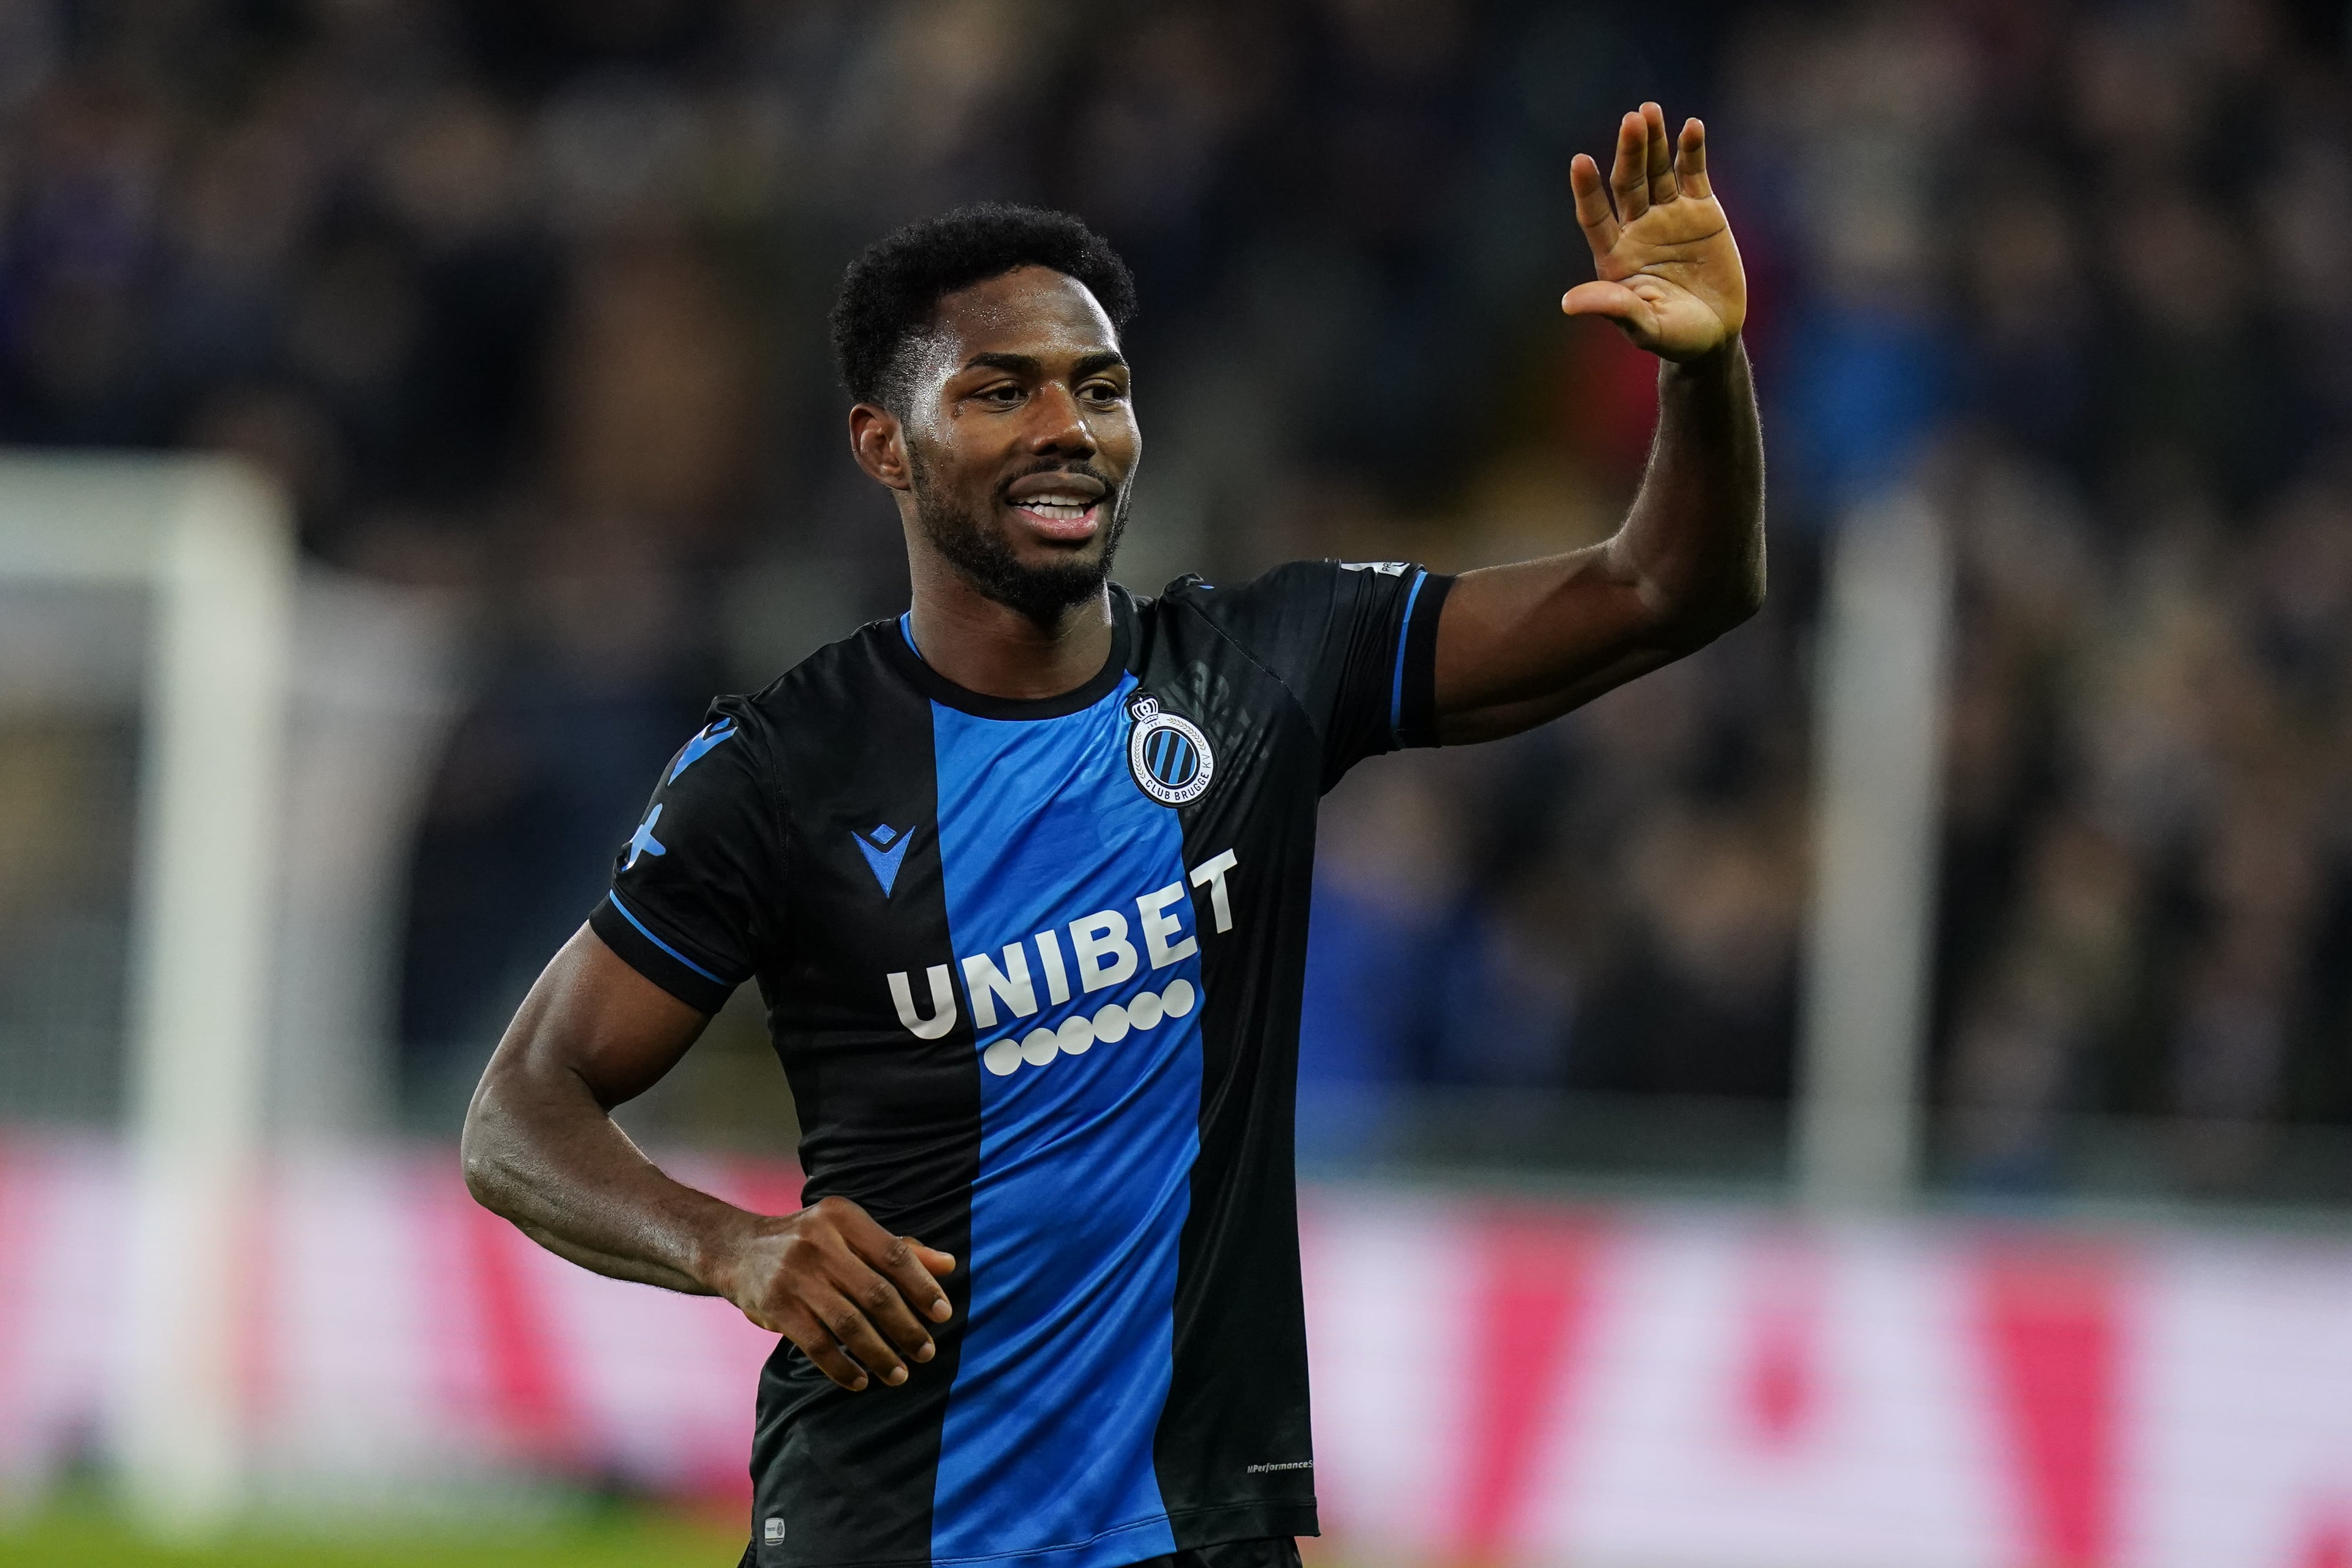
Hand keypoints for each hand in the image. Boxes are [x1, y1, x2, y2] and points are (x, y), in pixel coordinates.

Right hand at [708, 1194, 956, 1391]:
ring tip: (899, 1374)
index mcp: (843, 1217)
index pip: (894, 1254)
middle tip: (926, 1352)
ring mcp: (794, 1275)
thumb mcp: (850, 1233)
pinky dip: (842, 1368)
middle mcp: (818, 1242)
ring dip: (879, 1354)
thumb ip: (898, 1248)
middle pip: (875, 1293)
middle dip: (906, 1328)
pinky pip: (817, 1345)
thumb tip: (948, 1265)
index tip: (943, 1315)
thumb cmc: (810, 1242)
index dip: (923, 1287)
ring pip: (848, 1324)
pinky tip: (860, 1380)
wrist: (737, 1249)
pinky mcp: (775, 1307)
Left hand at [1564, 103, 1746, 361]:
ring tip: (1650, 111)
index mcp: (1614, 256)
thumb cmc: (1674, 337)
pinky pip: (1694, 174)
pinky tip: (1691, 127)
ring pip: (1658, 171)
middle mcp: (1637, 229)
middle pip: (1629, 183)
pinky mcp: (1701, 210)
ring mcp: (1668, 215)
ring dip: (1655, 142)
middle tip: (1632, 120)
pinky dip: (1693, 150)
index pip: (1594, 216)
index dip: (1587, 189)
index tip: (1580, 161)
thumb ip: (1614, 308)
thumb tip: (1568, 303)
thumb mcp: (1645, 327)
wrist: (1714, 335)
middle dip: (1630, 152)